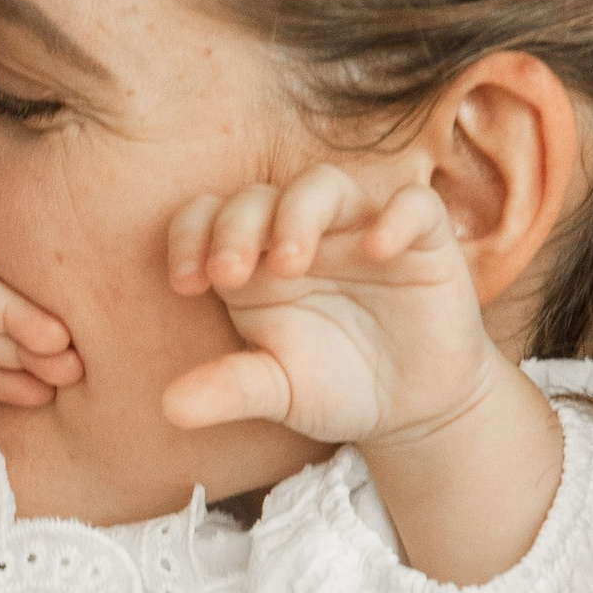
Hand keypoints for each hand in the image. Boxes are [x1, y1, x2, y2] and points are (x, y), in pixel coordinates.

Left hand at [161, 163, 562, 585]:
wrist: (413, 408)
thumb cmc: (334, 386)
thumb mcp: (279, 391)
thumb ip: (230, 389)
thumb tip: (170, 409)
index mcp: (253, 261)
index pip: (209, 217)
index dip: (191, 235)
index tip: (186, 282)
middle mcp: (301, 231)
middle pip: (258, 197)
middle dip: (236, 227)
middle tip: (230, 274)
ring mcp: (360, 227)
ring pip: (323, 184)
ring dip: (298, 213)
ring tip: (288, 263)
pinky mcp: (421, 238)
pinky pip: (412, 204)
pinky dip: (395, 217)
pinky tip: (377, 250)